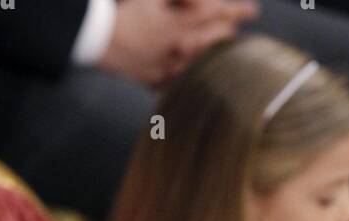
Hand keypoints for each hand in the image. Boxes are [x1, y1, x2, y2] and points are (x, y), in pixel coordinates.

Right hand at [100, 0, 257, 87]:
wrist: (96, 38)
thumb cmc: (125, 11)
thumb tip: (206, 0)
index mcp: (179, 24)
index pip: (216, 15)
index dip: (237, 11)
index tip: (253, 11)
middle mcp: (177, 49)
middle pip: (212, 42)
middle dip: (228, 34)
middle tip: (238, 30)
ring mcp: (166, 68)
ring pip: (200, 65)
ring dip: (213, 58)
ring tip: (225, 54)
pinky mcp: (152, 80)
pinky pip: (177, 84)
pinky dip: (189, 81)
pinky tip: (197, 82)